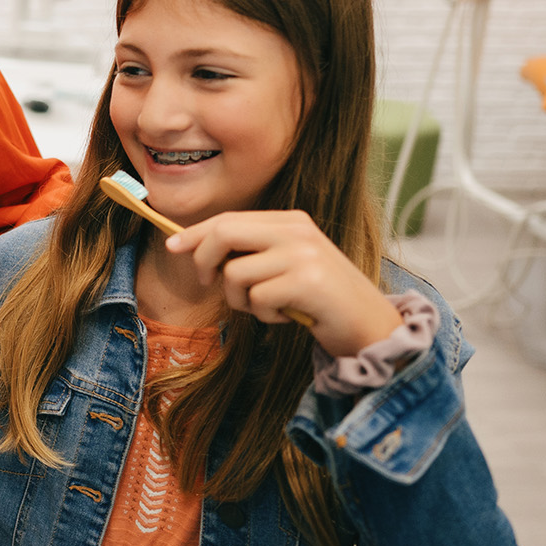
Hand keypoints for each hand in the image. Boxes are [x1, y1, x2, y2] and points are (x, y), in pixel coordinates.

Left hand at [167, 210, 402, 357]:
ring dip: (242, 300)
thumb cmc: (320, 300)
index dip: (196, 233)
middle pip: (224, 233)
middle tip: (210, 284)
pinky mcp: (307, 283)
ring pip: (235, 273)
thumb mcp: (287, 265)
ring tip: (269, 306)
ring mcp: (303, 255)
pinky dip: (265, 315)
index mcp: (291, 221)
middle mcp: (297, 231)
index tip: (173, 246)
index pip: (230, 218)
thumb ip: (252, 252)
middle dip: (205, 261)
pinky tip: (288, 316)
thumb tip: (196, 249)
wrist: (372, 327)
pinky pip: (257, 299)